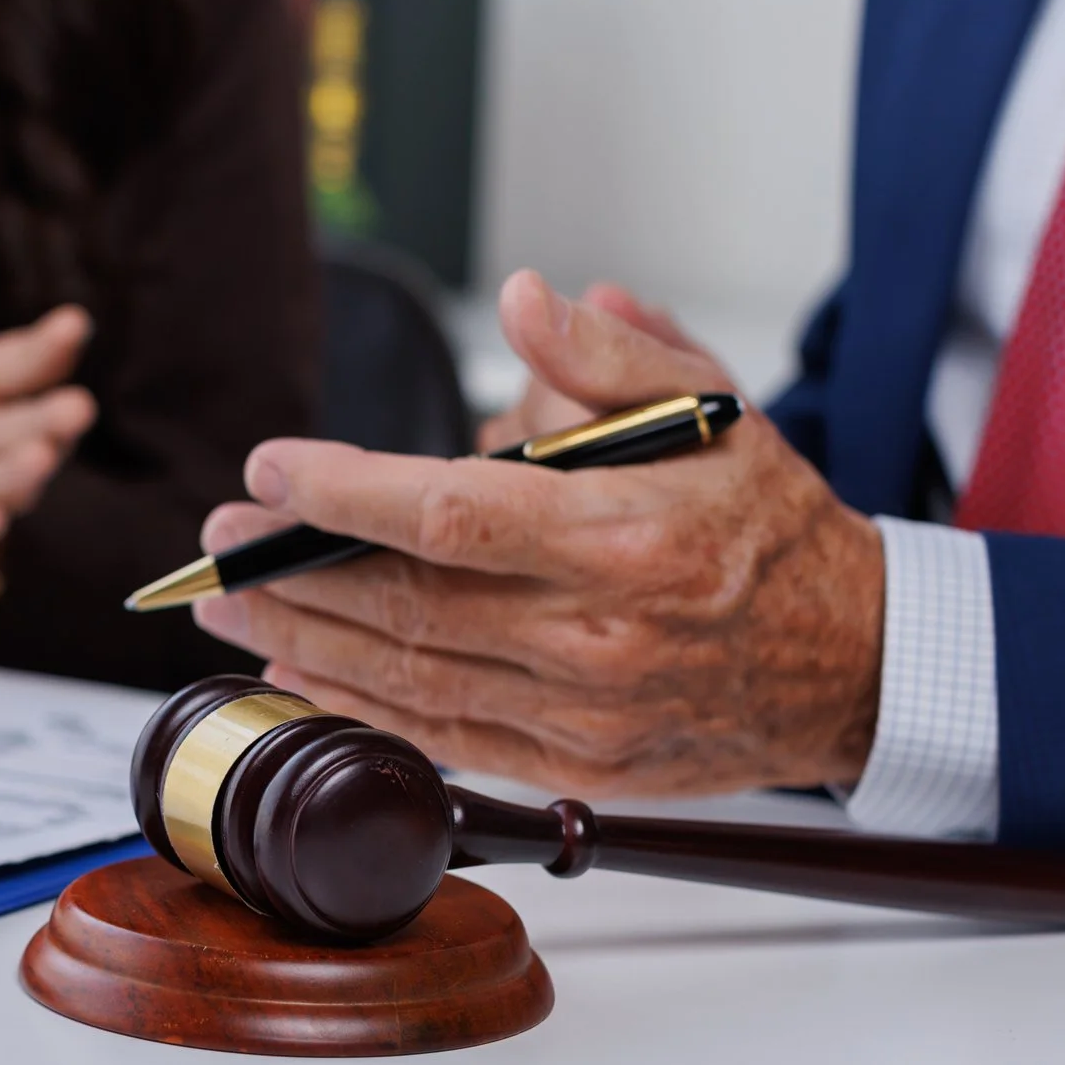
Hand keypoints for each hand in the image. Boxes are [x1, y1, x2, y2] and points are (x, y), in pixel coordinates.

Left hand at [192, 270, 885, 797]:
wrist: (851, 660)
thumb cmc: (768, 525)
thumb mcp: (710, 406)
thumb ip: (605, 352)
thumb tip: (521, 296)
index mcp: (625, 536)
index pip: (451, 514)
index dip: (344, 494)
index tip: (270, 471)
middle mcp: (598, 635)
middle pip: (409, 606)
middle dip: (294, 572)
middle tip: (214, 541)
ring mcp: (583, 716)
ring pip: (412, 680)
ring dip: (304, 643)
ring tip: (230, 606)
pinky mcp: (576, 768)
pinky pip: (444, 740)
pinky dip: (362, 708)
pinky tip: (303, 675)